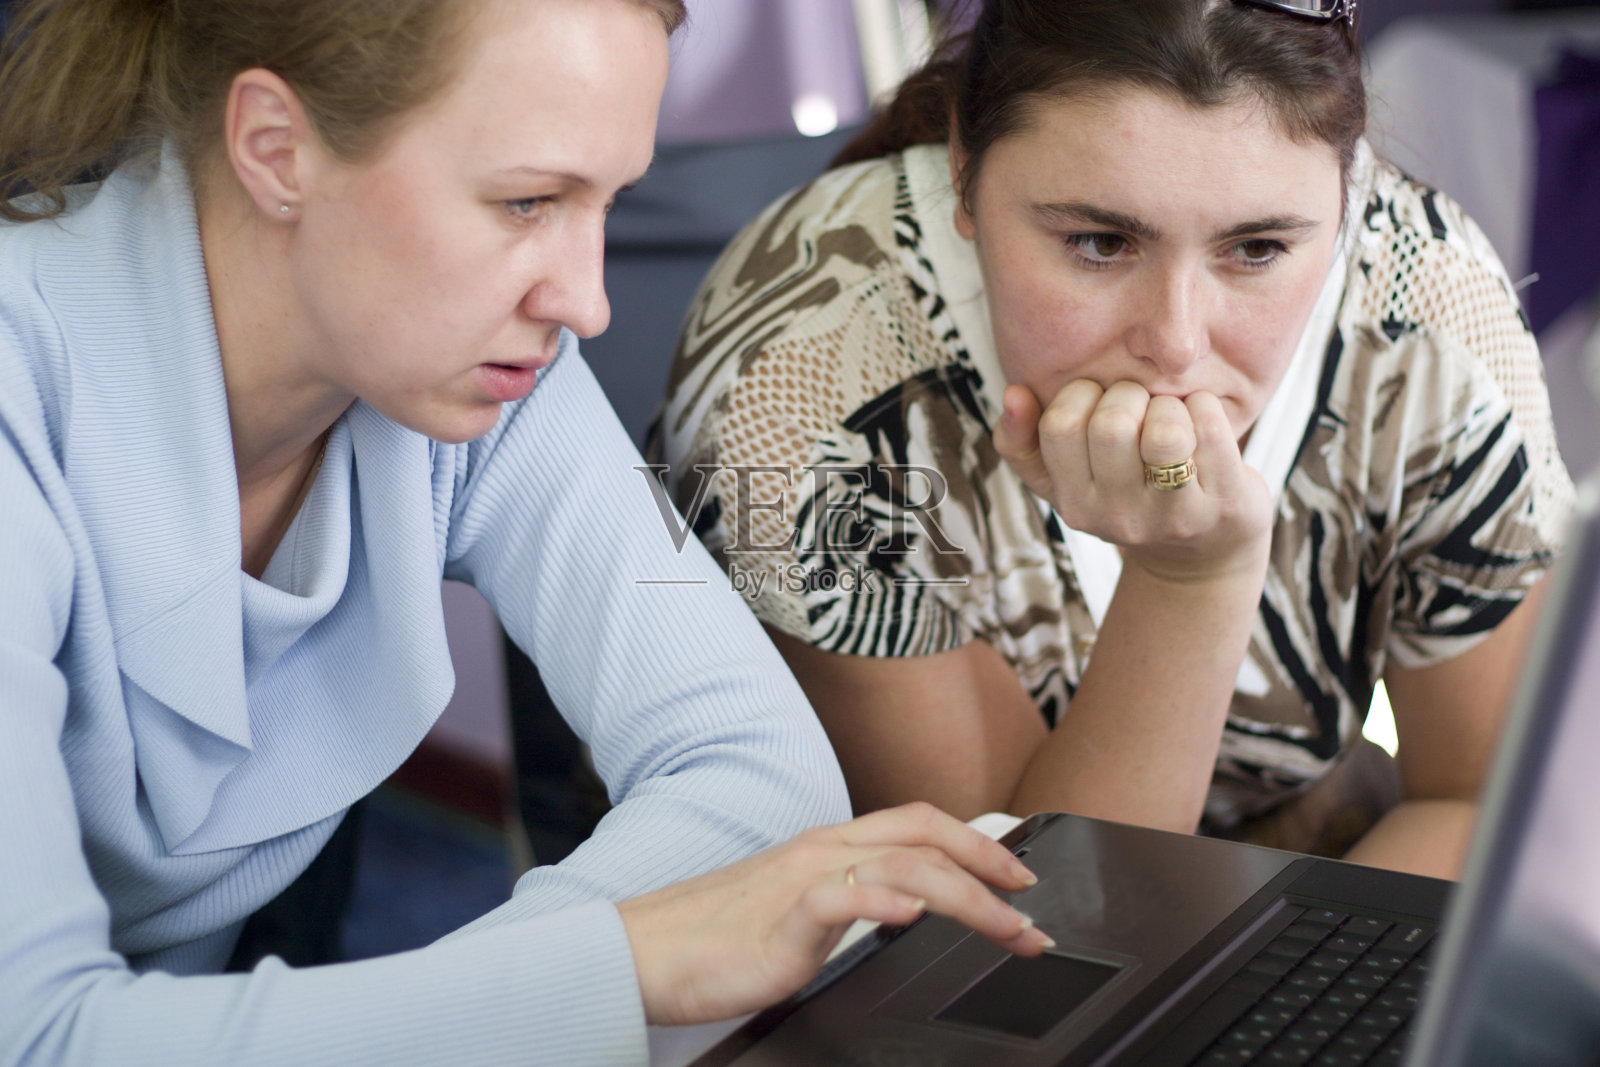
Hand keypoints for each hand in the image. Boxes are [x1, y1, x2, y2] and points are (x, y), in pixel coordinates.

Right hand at [617, 802, 1050, 1025]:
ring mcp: (802, 881)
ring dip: (968, 897)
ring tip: (1008, 928)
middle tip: (1033, 905)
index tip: (1018, 877)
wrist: (645, 952)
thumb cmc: (713, 936)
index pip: (917, 824)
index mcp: (827, 847)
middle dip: (991, 866)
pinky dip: (884, 902)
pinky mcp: (781, 920)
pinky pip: (840, 899)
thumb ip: (845, 900)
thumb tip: (896, 910)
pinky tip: (913, 915)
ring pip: (903, 865)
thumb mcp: (795, 909)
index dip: (976, 843)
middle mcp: (822, 852)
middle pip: (924, 836)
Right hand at [992, 381, 1272, 582]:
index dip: (1080, 395)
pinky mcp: (1225, 502)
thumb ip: (1022, 441)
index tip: (1097, 401)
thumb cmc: (1128, 497)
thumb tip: (1014, 392)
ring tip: (1170, 416)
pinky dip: (1206, 407)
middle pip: (1111, 424)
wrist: (1202, 554)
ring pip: (1165, 429)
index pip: (1059, 425)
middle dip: (1128, 395)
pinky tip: (1201, 421)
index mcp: (1075, 505)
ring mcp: (1174, 515)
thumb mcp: (1065, 480)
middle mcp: (1120, 517)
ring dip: (1169, 405)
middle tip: (1138, 406)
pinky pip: (1212, 427)